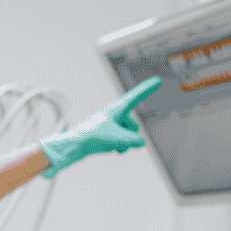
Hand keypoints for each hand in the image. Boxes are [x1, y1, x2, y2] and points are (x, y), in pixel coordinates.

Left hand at [36, 76, 161, 177]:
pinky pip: (120, 140)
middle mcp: (112, 114)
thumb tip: (141, 142)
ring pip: (127, 134)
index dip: (147, 89)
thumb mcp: (118, 139)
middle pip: (132, 125)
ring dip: (124, 143)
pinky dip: (119, 146)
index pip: (135, 97)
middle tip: (119, 140)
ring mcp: (109, 125)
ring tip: (114, 146)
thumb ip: (133, 140)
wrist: (73, 147)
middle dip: (130, 135)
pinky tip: (113, 150)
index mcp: (115, 109)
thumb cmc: (93, 138)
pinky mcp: (104, 134)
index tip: (157, 81)